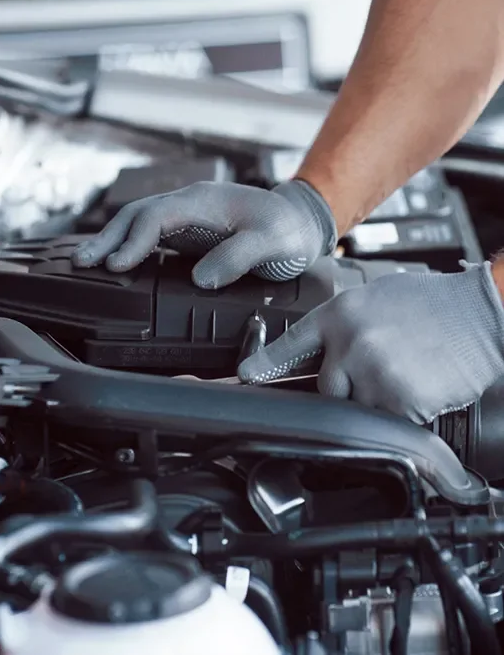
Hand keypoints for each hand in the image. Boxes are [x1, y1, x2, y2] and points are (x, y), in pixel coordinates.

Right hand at [71, 180, 335, 288]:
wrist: (302, 221)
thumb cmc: (289, 230)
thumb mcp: (272, 242)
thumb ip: (238, 256)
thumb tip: (202, 278)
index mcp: (205, 201)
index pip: (158, 216)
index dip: (134, 240)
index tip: (116, 264)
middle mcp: (191, 204)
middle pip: (139, 214)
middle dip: (109, 237)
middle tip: (82, 262)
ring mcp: (189, 216)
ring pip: (141, 222)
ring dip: (114, 240)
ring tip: (87, 262)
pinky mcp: (191, 231)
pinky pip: (152, 234)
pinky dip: (130, 245)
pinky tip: (118, 261)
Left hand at [238, 263, 503, 423]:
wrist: (480, 313)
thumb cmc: (433, 304)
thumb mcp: (377, 300)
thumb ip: (344, 325)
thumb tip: (325, 350)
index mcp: (341, 314)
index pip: (290, 345)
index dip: (262, 365)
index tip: (242, 379)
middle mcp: (350, 343)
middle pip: (327, 388)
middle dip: (349, 387)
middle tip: (384, 366)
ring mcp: (373, 374)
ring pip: (359, 409)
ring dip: (379, 400)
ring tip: (407, 371)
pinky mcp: (399, 401)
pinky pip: (390, 422)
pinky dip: (404, 412)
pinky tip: (421, 384)